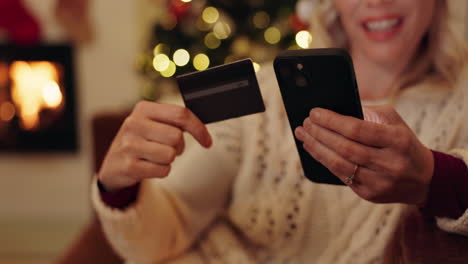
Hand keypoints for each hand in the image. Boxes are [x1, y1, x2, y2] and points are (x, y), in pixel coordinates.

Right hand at [98, 101, 211, 191]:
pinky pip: (163, 170)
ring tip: (154, 156)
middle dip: (178, 146)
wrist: (113, 164)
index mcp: (143, 108)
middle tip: (167, 148)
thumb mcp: (152, 124)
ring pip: (170, 154)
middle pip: (176, 136)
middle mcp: (133, 123)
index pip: (180, 114)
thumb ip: (175, 121)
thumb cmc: (140, 141)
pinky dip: (161, 171)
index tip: (206, 141)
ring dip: (168, 160)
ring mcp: (129, 145)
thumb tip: (202, 129)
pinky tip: (148, 166)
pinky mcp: (129, 166)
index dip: (198, 128)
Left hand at [294, 105, 433, 204]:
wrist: (424, 179)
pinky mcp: (370, 195)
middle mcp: (390, 163)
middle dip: (320, 133)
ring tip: (303, 135)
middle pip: (344, 147)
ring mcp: (380, 182)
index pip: (357, 129)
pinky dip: (324, 161)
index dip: (332, 121)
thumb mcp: (395, 122)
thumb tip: (335, 109)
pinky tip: (314, 150)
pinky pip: (341, 176)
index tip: (314, 112)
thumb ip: (369, 113)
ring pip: (339, 164)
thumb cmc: (403, 143)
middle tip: (305, 124)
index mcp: (398, 140)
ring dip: (316, 148)